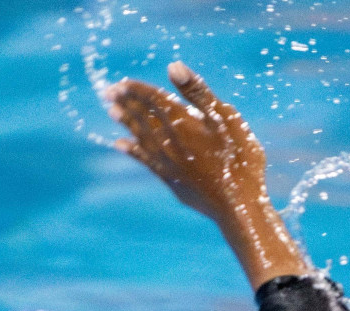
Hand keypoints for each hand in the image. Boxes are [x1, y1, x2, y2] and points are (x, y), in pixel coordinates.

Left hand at [105, 62, 307, 287]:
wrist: (239, 206)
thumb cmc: (240, 160)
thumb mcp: (227, 119)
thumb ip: (198, 93)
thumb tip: (172, 66)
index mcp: (182, 122)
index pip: (153, 99)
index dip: (137, 90)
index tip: (122, 83)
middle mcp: (169, 141)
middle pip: (142, 116)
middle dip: (126, 103)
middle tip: (108, 93)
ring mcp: (167, 162)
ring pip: (140, 136)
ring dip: (126, 123)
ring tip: (112, 112)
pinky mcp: (170, 180)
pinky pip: (144, 160)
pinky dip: (131, 150)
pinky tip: (120, 145)